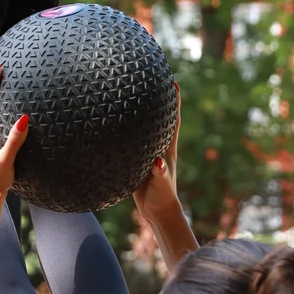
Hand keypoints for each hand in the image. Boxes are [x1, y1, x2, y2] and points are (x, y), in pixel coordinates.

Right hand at [133, 83, 180, 222]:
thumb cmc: (163, 197)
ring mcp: (149, 154)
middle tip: (153, 81)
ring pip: (146, 130)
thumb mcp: (162, 185)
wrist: (157, 211)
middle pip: (161, 120)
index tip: (174, 83)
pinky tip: (118, 124)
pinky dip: (129, 132)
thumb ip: (160, 173)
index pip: (173, 121)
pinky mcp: (139, 162)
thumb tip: (158, 162)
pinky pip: (134, 142)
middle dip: (159, 102)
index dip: (175, 102)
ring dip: (143, 115)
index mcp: (168, 149)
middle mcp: (160, 148)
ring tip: (133, 96)